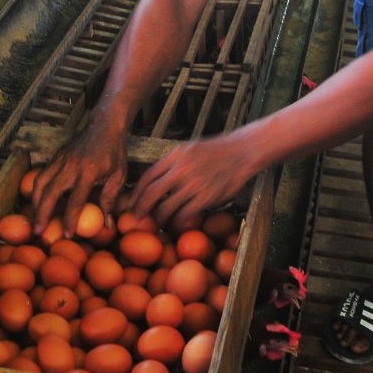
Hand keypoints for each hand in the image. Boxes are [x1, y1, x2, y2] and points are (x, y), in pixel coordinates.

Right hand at [30, 121, 127, 236]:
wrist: (103, 125)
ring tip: (34, 219)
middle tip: (38, 232)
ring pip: (40, 183)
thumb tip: (107, 225)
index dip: (70, 218)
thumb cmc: (114, 153)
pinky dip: (36, 190)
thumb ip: (110, 199)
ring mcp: (60, 160)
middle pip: (50, 193)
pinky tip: (37, 202)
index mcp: (88, 171)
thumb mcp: (119, 176)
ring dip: (35, 203)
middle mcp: (70, 166)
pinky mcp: (55, 157)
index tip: (67, 234)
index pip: (75, 200)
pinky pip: (41, 175)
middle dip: (42, 214)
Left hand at [125, 138, 257, 229]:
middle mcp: (181, 169)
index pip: (147, 177)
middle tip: (136, 219)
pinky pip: (185, 214)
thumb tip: (157, 180)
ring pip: (166, 207)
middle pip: (152, 193)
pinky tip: (177, 223)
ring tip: (158, 223)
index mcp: (174, 156)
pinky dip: (178, 221)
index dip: (136, 193)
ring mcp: (193, 183)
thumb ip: (172, 163)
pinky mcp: (206, 196)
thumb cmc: (215, 151)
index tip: (131, 203)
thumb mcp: (189, 149)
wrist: (241, 152)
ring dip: (159, 218)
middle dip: (141, 209)